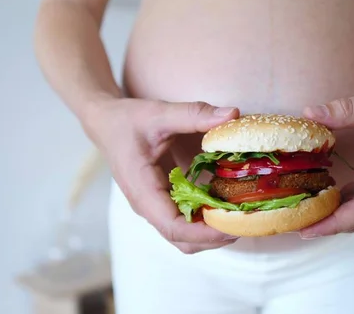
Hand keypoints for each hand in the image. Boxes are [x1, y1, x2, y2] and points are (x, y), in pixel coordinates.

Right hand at [83, 97, 239, 252]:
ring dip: (212, 233)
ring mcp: (154, 207)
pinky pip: (184, 223)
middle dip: (214, 237)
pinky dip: (205, 221)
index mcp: (142, 190)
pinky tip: (226, 205)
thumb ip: (194, 114)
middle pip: (182, 240)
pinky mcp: (161, 202)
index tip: (233, 225)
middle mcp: (147, 206)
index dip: (205, 232)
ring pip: (184, 237)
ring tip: (240, 216)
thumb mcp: (160, 113)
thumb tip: (232, 114)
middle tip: (247, 221)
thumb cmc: (127, 121)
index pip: (173, 227)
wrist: (106, 123)